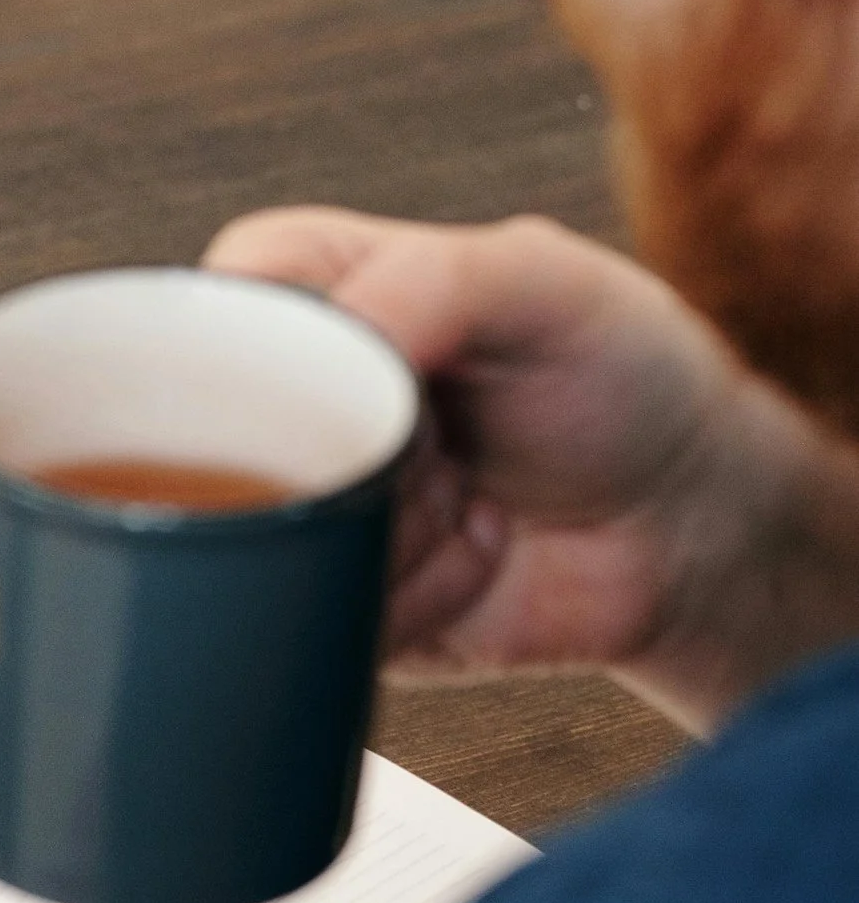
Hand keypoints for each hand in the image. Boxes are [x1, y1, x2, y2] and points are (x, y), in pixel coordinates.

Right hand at [204, 207, 858, 726]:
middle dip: (333, 466)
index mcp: (318, 291)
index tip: (338, 385)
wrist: (689, 529)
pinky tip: (466, 566)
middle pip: (215, 443)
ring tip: (468, 504)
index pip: (213, 308)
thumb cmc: (627, 377)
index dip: (255, 356)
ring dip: (376, 539)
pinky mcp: (326, 598)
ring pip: (262, 543)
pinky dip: (394, 604)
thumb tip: (329, 342)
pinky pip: (306, 621)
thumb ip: (433, 281)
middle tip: (433, 453)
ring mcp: (305, 504)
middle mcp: (292, 397)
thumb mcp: (547, 284)